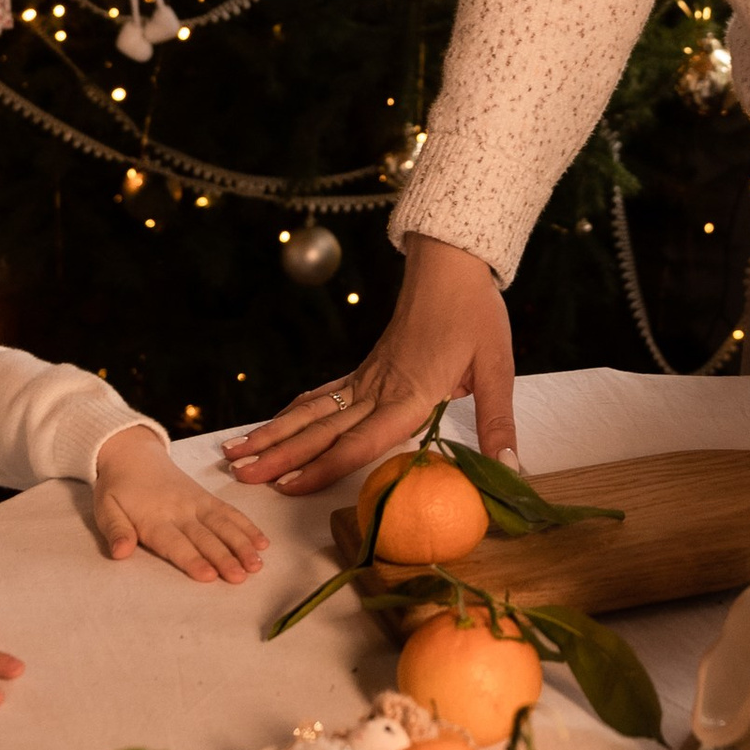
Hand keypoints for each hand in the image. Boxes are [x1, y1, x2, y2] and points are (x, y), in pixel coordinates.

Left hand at [93, 424, 266, 583]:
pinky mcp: (206, 498)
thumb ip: (115, 531)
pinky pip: (229, 512)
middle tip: (241, 576)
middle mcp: (179, 511)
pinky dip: (247, 526)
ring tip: (257, 564)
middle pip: (205, 538)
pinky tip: (263, 542)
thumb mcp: (105, 508)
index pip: (175, 543)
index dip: (192, 560)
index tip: (209, 575)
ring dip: (242, 544)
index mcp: (153, 518)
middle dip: (224, 557)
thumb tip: (120, 553)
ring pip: (223, 525)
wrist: (133, 453)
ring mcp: (197, 503)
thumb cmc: (117, 488)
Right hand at [220, 233, 514, 495]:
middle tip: (239, 473)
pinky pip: (324, 394)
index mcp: (409, 394)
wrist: (452, 264)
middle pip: (322, 428)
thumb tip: (512, 469)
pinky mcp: (367, 367)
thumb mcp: (497, 368)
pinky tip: (278, 422)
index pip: (359, 439)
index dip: (323, 466)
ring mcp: (368, 377)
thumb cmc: (475, 314)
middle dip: (279, 454)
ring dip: (276, 433)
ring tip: (238, 452)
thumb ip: (496, 421)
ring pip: (314, 411)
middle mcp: (379, 388)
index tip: (289, 485)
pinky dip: (296, 411)